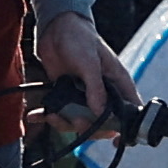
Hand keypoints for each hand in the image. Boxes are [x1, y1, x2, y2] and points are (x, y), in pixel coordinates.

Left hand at [37, 11, 129, 127]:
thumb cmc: (80, 38)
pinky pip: (60, 112)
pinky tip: (37, 115)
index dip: (125, 127)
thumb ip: (95, 88)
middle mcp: (103, 92)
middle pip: (102, 122)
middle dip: (87, 126)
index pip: (129, 110)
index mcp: (117, 83)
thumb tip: (99, 112)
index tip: (114, 139)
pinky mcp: (66, 94)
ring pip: (79, 120)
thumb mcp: (90, 62)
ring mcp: (84, 95)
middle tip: (74, 120)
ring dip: (64, 122)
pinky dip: (48, 115)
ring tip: (51, 115)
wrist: (56, 28)